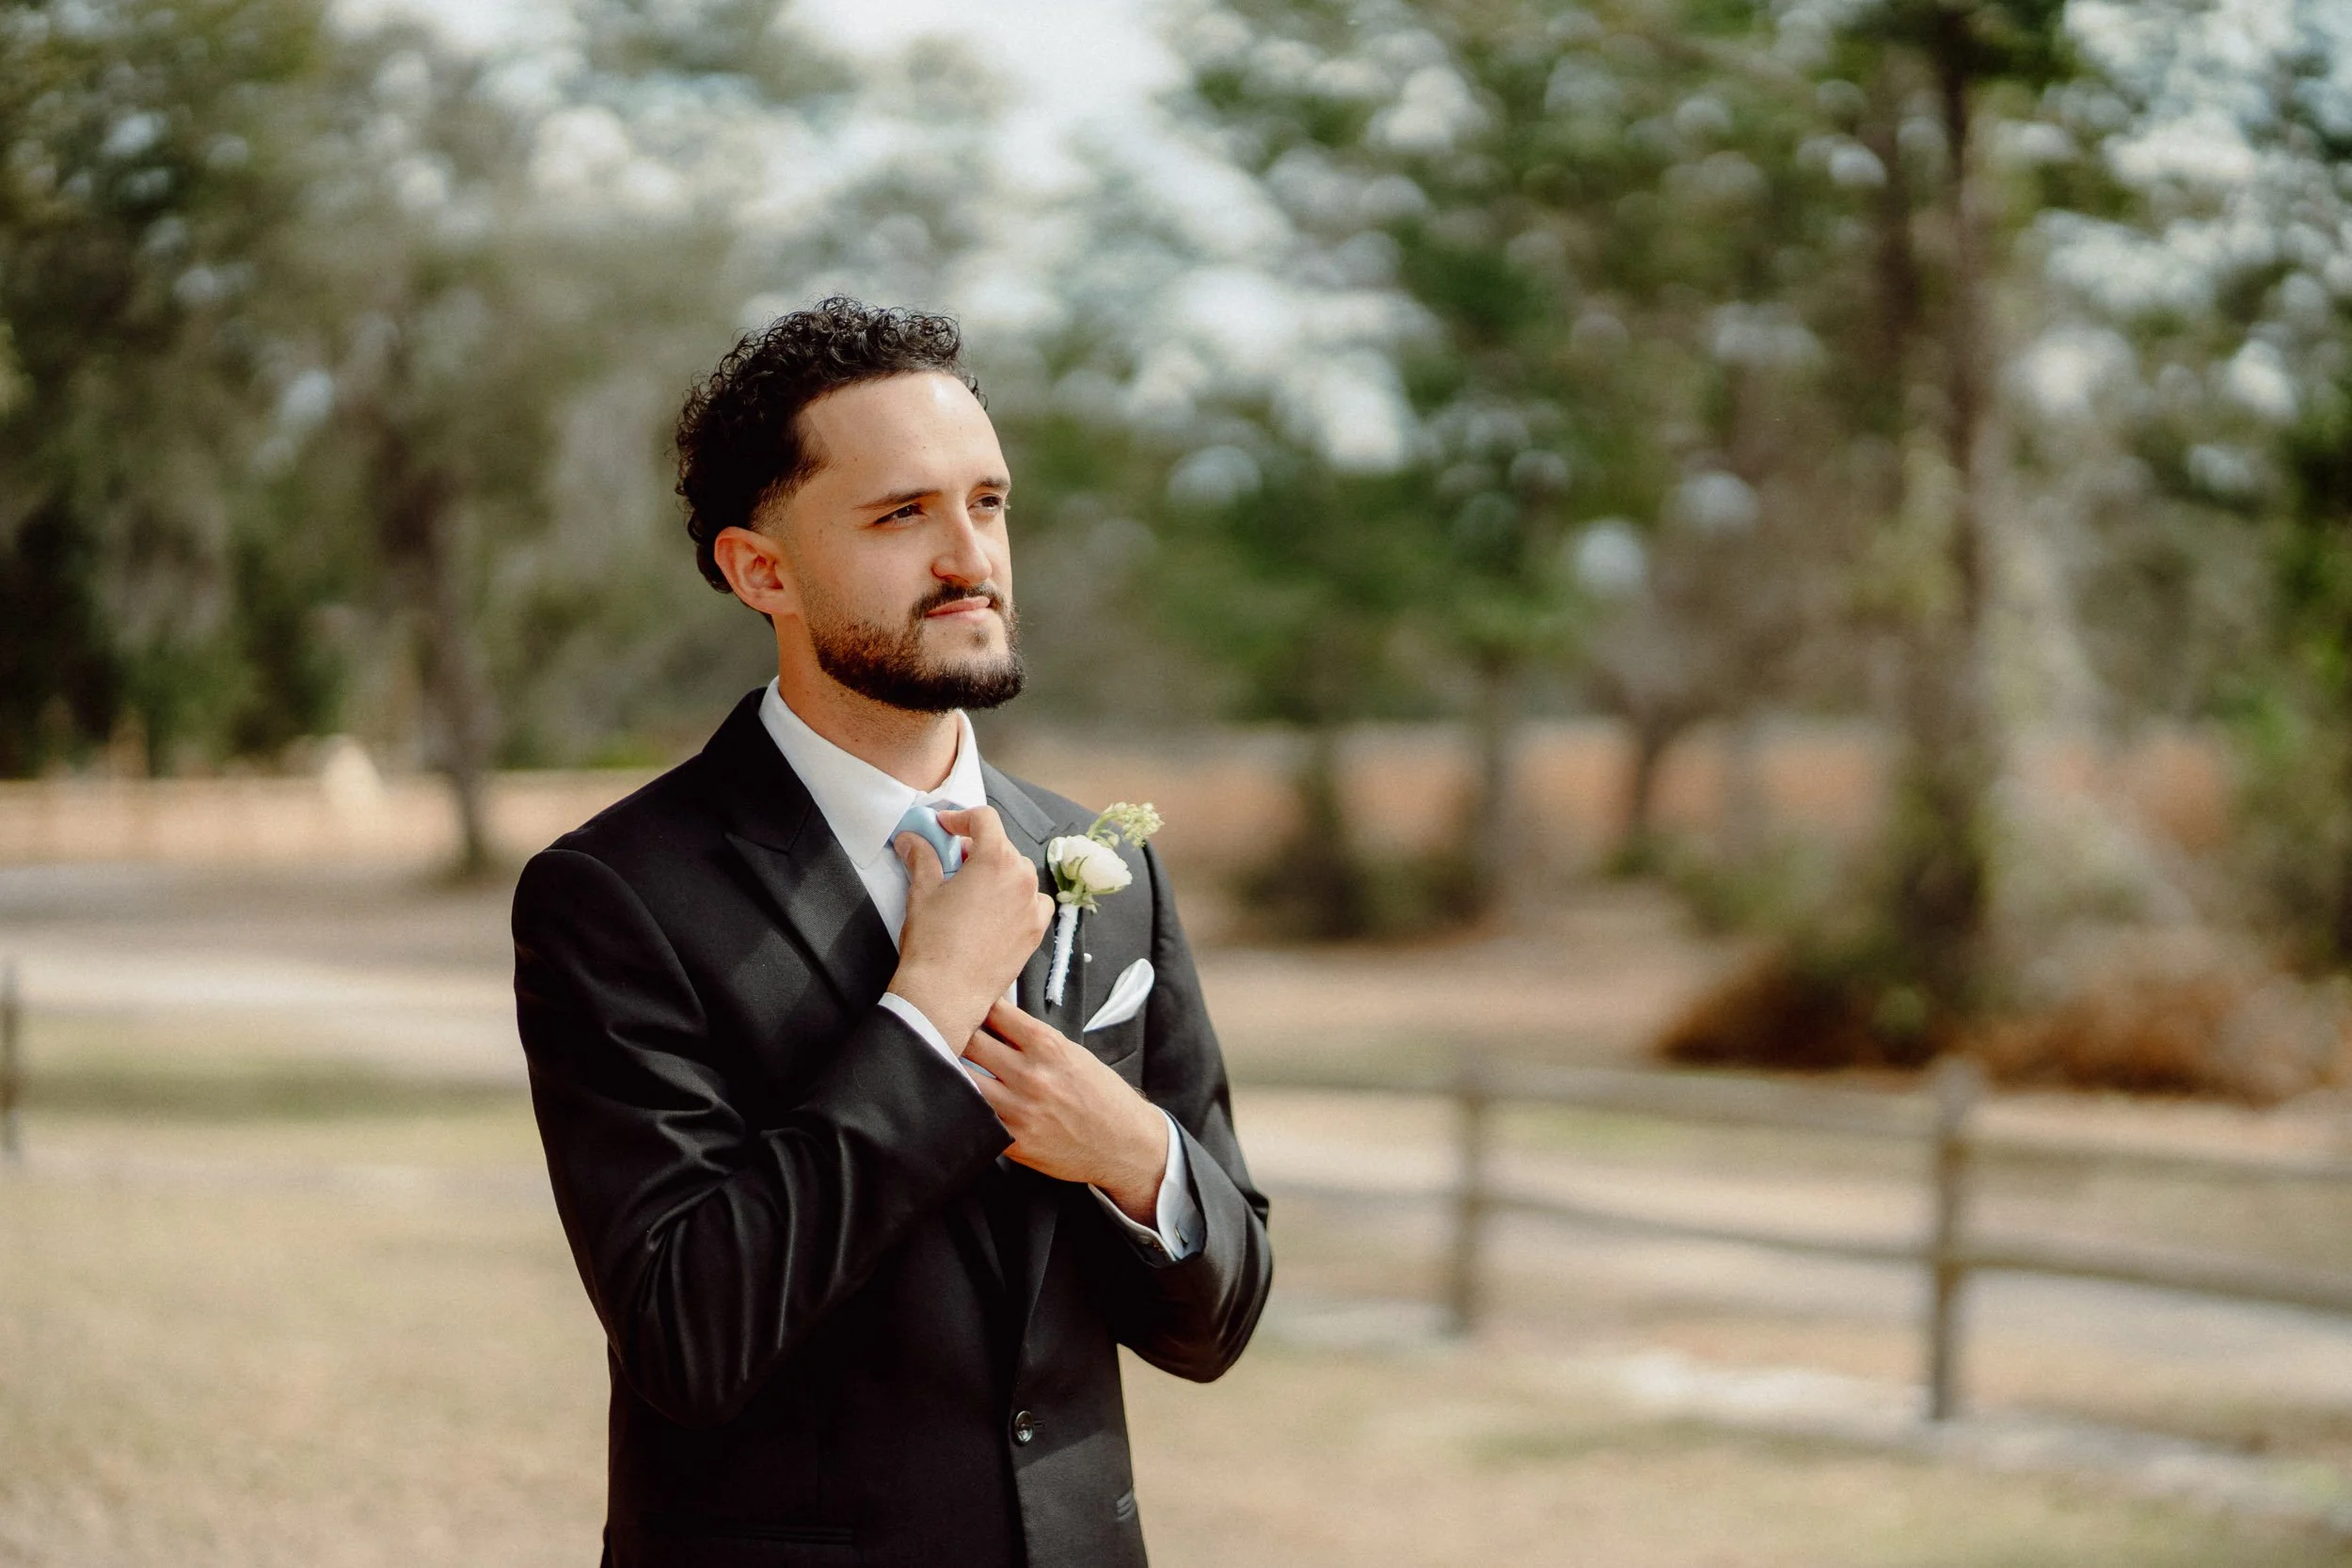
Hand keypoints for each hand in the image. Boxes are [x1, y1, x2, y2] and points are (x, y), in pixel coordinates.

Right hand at [887, 806, 1054, 1052]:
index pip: (985, 819)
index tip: (944, 827)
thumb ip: (921, 857)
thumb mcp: (922, 892)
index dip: (960, 817)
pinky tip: (995, 910)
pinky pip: (1032, 902)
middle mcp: (1022, 878)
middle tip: (951, 859)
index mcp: (995, 860)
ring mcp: (1033, 906)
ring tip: (972, 887)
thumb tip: (912, 840)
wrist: (947, 993)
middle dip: (976, 846)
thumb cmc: (933, 942)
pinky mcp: (1036, 931)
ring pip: (1019, 873)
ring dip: (997, 871)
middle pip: (1002, 845)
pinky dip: (1017, 897)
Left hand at [964, 999, 1167, 1223]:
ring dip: (951, 1069)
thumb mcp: (1074, 1054)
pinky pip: (974, 1116)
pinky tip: (957, 1099)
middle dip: (955, 1034)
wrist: (1126, 1144)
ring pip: (962, 1079)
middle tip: (942, 1033)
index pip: (994, 1012)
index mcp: (1048, 1046)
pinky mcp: (1012, 1140)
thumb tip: (997, 1022)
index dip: (976, 1006)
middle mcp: (1030, 1075)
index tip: (965, 1005)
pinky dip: (964, 1105)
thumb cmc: (1102, 1095)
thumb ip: (1035, 1039)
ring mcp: (1019, 1110)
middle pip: (970, 1042)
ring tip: (941, 1065)